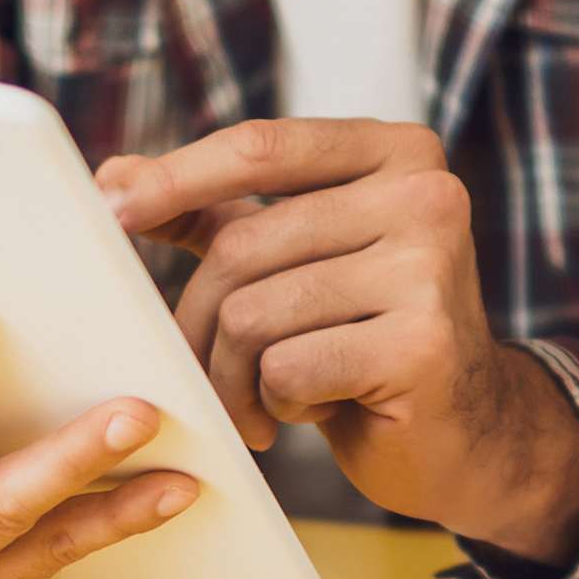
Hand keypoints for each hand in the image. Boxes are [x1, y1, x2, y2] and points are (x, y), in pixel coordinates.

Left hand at [97, 118, 578, 554]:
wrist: (468, 431)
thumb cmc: (368, 334)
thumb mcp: (300, 258)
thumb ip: (219, 211)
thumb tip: (116, 175)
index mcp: (398, 152)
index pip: (262, 147)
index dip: (176, 178)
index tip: (110, 212)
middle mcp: (427, 195)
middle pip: (244, 244)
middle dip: (202, 321)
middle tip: (208, 371)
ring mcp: (432, 268)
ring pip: (254, 313)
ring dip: (235, 376)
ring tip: (267, 399)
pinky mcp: (423, 345)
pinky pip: (285, 370)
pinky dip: (276, 405)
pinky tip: (316, 410)